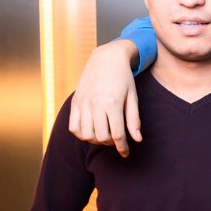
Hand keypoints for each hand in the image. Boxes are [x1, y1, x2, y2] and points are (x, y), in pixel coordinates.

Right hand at [68, 40, 141, 155]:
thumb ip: (134, 120)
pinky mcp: (75, 102)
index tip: (125, 153)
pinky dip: (82, 134)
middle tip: (117, 138)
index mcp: (112, 103)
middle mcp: (95, 104)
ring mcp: (83, 103)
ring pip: (86, 135)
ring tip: (105, 134)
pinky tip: (91, 130)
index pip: (117, 135)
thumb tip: (137, 140)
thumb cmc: (123, 77)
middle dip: (111, 143)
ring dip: (96, 140)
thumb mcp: (133, 97)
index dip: (122, 148)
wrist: (106, 57)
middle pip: (101, 138)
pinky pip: (73, 127)